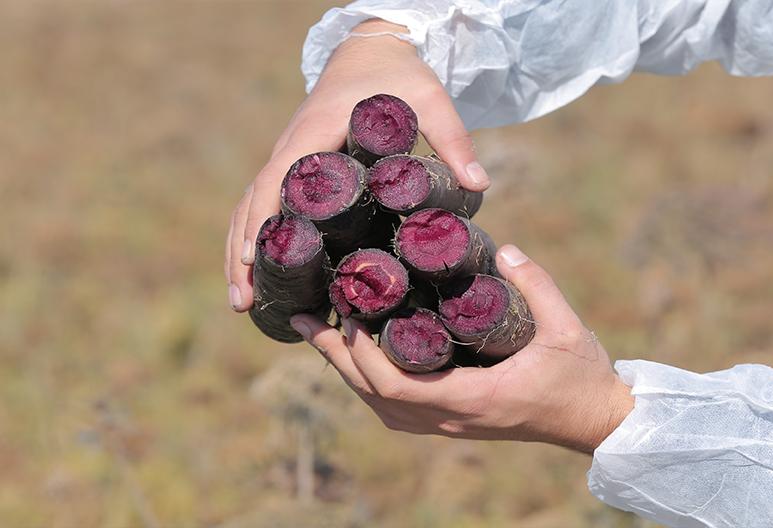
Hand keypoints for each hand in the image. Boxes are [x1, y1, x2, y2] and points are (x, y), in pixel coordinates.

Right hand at [225, 19, 489, 311]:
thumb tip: (479, 186)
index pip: (278, 178)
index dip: (263, 218)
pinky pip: (263, 200)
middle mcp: (293, 146)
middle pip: (253, 201)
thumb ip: (453, 139)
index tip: (257, 259)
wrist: (374, 49)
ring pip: (250, 205)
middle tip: (242, 302)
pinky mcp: (296, 165)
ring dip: (240, 250)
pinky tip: (258, 270)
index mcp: (316, 132)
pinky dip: (254, 234)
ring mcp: (289, 156)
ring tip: (242, 301)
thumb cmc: (399, 75)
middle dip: (243, 252)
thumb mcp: (430, 100)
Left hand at [289, 245, 633, 452]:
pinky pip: (398, 409)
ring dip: (347, 372)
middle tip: (303, 320)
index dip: (359, 356)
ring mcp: (451, 424)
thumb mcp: (568, 328)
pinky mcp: (455, 420)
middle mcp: (453, 419)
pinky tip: (360, 357)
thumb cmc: (583, 376)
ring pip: (381, 407)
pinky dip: (370, 385)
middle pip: (375, 398)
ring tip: (320, 334)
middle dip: (335, 359)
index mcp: (474, 398)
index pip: (398, 387)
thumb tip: (503, 248)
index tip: (340, 317)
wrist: (595, 420)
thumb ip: (537, 285)